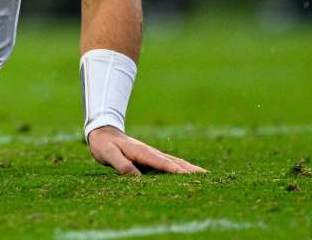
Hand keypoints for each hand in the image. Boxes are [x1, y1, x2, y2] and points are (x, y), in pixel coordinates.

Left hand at [87, 126, 205, 174]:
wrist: (103, 133)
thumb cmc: (104, 145)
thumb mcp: (108, 154)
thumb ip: (120, 164)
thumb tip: (135, 175)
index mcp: (141, 152)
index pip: (160, 162)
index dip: (173, 169)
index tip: (188, 175)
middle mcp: (151, 152)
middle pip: (174, 162)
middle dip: (189, 170)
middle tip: (208, 178)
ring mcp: (153, 155)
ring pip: (175, 162)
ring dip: (190, 169)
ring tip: (206, 176)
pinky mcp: (152, 159)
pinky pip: (170, 164)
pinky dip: (182, 169)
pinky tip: (191, 173)